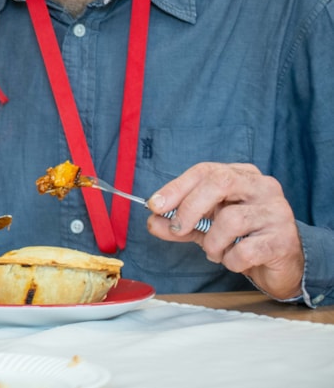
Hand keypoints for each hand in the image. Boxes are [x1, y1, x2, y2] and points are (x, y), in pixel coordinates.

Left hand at [147, 162, 302, 300]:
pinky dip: (231, 260)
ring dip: (213, 242)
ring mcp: (277, 212)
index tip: (155, 205)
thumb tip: (153, 221)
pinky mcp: (283, 240)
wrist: (283, 265)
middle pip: (219, 183)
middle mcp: (263, 187)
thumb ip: (179, 223)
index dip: (176, 187)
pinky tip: (234, 261)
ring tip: (215, 252)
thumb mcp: (205, 226)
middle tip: (179, 228)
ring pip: (231, 219)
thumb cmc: (242, 237)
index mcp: (242, 175)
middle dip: (190, 207)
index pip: (205, 171)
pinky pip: (245, 250)